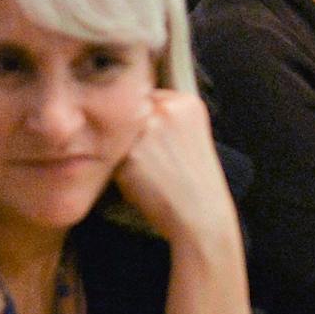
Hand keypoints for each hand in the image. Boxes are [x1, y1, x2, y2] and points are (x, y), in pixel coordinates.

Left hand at [112, 90, 238, 252]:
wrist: (201, 214)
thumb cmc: (196, 181)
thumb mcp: (193, 135)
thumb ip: (168, 116)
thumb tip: (134, 108)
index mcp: (187, 102)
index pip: (151, 98)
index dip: (151, 124)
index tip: (163, 144)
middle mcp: (168, 109)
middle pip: (133, 114)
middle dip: (138, 135)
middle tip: (157, 160)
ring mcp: (148, 130)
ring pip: (121, 134)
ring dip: (127, 151)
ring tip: (152, 171)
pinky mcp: (130, 153)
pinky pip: (113, 155)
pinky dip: (122, 170)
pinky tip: (144, 181)